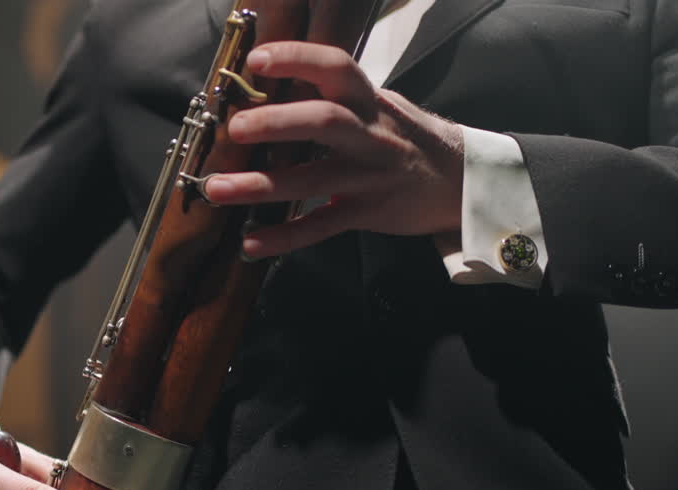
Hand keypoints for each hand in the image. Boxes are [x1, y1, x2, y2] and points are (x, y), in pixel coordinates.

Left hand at [204, 41, 464, 258]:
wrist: (460, 181)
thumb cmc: (402, 138)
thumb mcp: (375, 106)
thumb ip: (330, 98)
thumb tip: (266, 90)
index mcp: (367, 100)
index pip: (335, 67)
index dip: (297, 58)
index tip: (257, 61)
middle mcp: (369, 134)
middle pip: (324, 121)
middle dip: (276, 124)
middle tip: (235, 129)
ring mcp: (369, 176)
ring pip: (314, 178)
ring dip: (260, 186)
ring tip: (217, 189)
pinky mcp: (368, 212)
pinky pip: (321, 226)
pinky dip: (285, 236)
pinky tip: (251, 243)